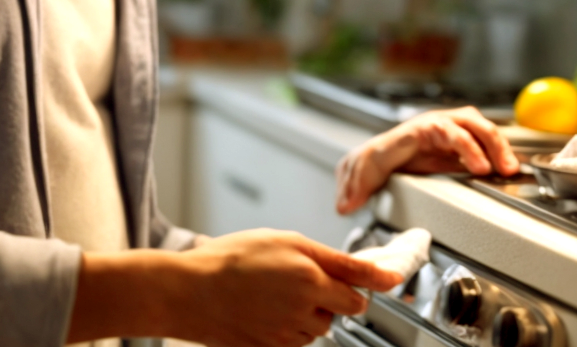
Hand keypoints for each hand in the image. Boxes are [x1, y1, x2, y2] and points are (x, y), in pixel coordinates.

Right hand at [167, 229, 403, 346]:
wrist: (187, 291)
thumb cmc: (229, 259)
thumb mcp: (285, 240)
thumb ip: (334, 258)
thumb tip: (374, 272)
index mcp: (310, 280)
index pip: (358, 292)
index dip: (369, 284)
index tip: (389, 282)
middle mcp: (303, 311)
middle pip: (340, 311)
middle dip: (331, 296)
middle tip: (304, 276)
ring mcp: (286, 335)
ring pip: (317, 327)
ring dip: (309, 312)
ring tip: (277, 290)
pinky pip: (294, 339)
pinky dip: (289, 326)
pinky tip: (266, 308)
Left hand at [335, 107, 518, 213]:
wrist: (383, 151)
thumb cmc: (376, 157)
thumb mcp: (361, 169)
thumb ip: (354, 186)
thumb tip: (344, 206)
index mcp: (410, 132)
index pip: (436, 131)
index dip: (462, 147)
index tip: (479, 168)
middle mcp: (432, 125)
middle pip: (465, 124)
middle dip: (486, 144)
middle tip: (497, 169)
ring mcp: (448, 129)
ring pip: (478, 127)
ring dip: (497, 146)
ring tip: (509, 169)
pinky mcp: (460, 139)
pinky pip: (483, 139)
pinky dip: (498, 151)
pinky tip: (507, 168)